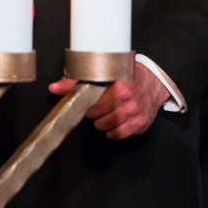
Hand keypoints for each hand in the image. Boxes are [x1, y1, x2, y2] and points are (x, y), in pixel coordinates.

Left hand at [47, 66, 168, 139]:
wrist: (153, 83)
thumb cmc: (127, 76)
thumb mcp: (104, 72)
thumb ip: (76, 80)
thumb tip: (54, 88)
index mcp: (119, 88)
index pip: (94, 105)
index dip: (88, 105)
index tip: (87, 103)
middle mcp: (129, 103)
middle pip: (99, 118)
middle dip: (94, 114)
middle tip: (96, 107)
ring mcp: (136, 115)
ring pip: (108, 128)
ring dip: (102, 123)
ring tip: (105, 113)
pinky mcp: (140, 125)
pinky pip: (119, 135)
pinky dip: (113, 131)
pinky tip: (114, 122)